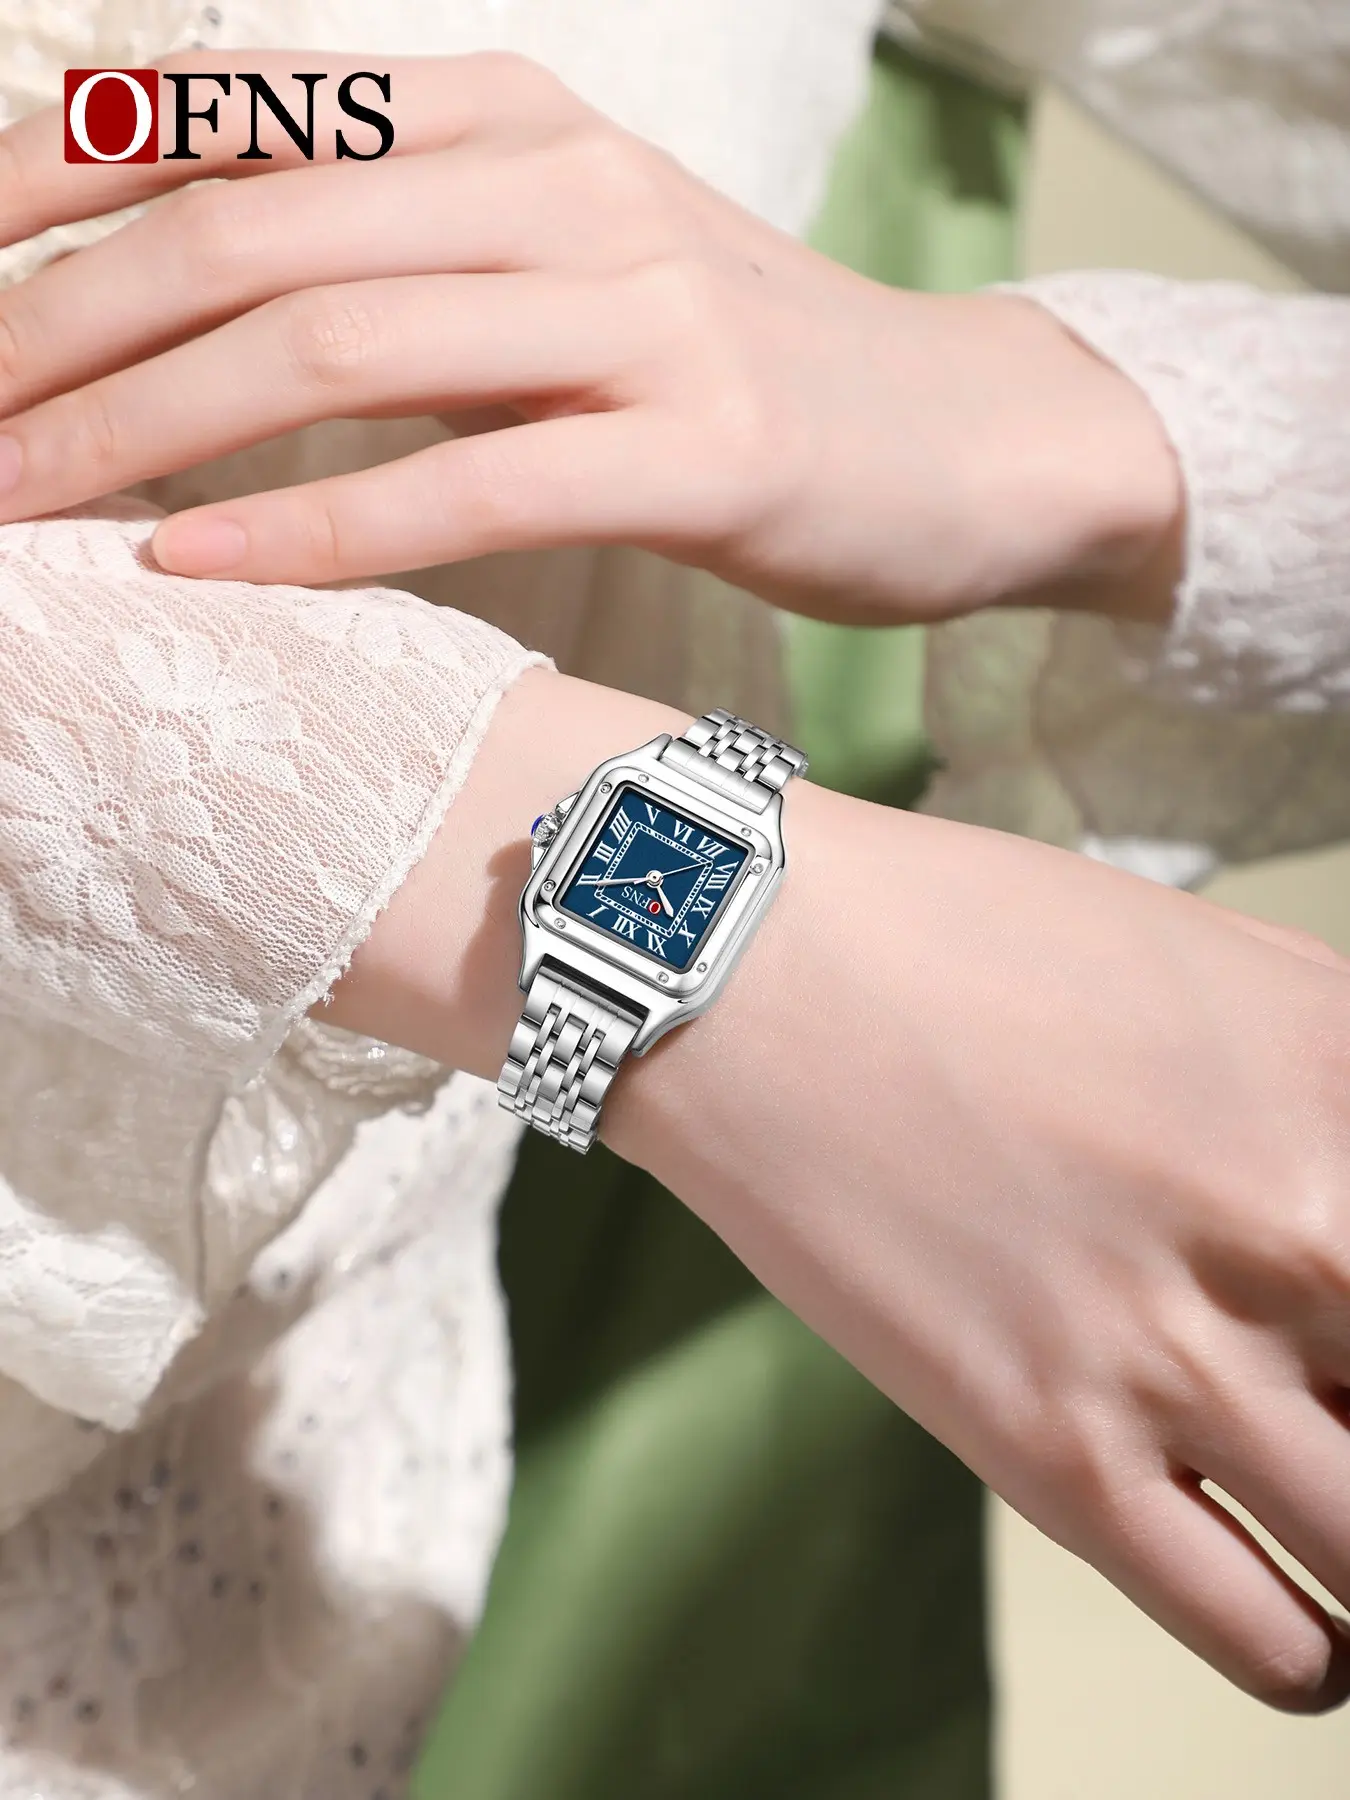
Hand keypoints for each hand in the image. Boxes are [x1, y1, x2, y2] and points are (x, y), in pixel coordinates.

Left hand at [0, 51, 1180, 622]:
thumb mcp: (556, 270)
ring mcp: (640, 307)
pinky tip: (191, 569)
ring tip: (7, 510)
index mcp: (505, 117)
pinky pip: (471, 480)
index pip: (227, 124)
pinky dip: (316, 527)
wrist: (964, 435)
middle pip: (248, 231)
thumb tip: (195, 300)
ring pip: (335, 340)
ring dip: (141, 430)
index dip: (47, 197)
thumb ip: (397, 258)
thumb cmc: (736, 370)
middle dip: (54, 334)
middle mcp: (560, 179)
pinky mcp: (705, 443)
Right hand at [330, 666, 1349, 1712]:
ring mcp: (1174, 1356)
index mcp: (1346, 1087)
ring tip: (1339, 1502)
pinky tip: (1296, 1591)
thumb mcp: (1223, 970)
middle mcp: (1294, 1226)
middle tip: (1338, 1390)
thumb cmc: (972, 943)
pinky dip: (1316, 1648)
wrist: (753, 976)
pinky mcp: (1055, 1456)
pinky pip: (1272, 1640)